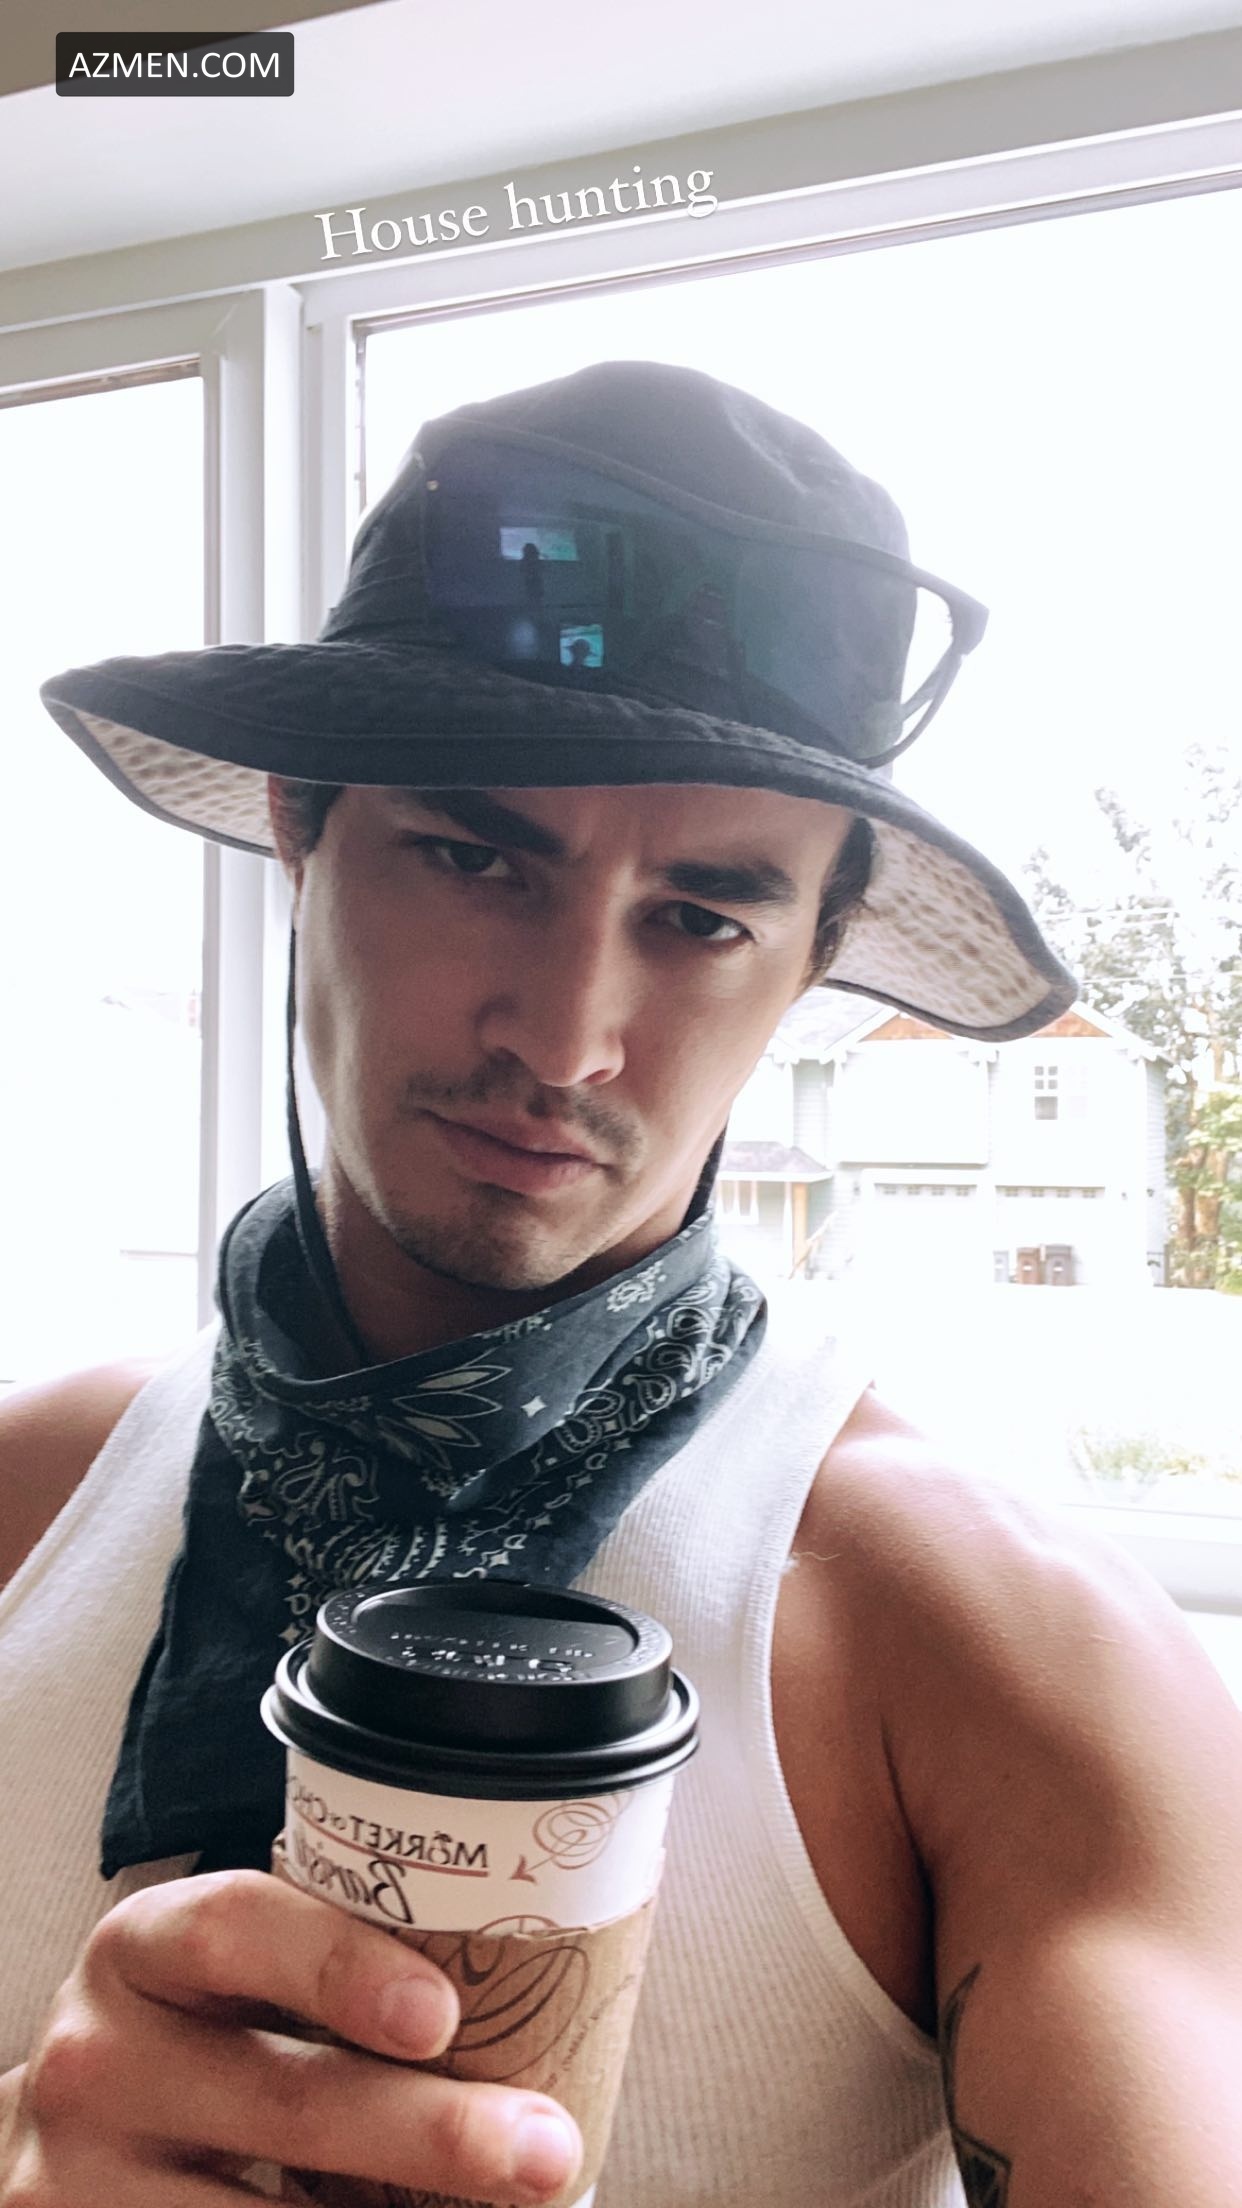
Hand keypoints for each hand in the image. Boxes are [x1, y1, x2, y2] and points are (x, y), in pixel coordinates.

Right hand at [1, 1868, 582, 2203]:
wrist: (72, 2138)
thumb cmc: (194, 2035)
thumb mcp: (226, 1978)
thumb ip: (325, 1969)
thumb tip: (532, 1986)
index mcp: (145, 1946)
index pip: (236, 1927)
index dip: (341, 1967)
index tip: (443, 2016)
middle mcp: (100, 2057)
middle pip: (284, 2097)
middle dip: (431, 2131)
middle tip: (543, 2151)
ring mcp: (84, 2177)